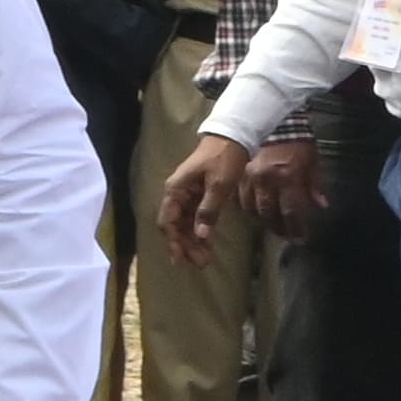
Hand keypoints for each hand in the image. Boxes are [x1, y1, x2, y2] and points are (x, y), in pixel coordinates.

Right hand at [157, 133, 251, 264]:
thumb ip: (208, 210)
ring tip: (203, 258)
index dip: (173, 241)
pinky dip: (199, 230)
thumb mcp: (218, 184)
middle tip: (199, 263)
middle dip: (185, 245)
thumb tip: (201, 235)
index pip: (168, 221)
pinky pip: (195, 217)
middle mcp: (177, 194)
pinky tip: (207, 242)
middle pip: (175, 225)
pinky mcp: (199, 195)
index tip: (180, 259)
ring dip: (192, 240)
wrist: (232, 137)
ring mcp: (187, 195)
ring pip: (184, 223)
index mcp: (176, 190)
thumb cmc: (223, 158)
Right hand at [243, 134, 324, 231]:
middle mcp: (266, 180)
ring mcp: (249, 178)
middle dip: (278, 227)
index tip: (300, 239)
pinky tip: (254, 211)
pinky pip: (239, 198)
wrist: (274, 122)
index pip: (291, 210)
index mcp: (287, 177)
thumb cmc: (297, 142)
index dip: (296, 227)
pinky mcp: (238, 175)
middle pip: (269, 213)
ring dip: (262, 220)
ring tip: (271, 225)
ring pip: (251, 208)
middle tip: (286, 235)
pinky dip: (247, 208)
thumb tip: (321, 205)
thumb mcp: (313, 161)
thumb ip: (316, 184)